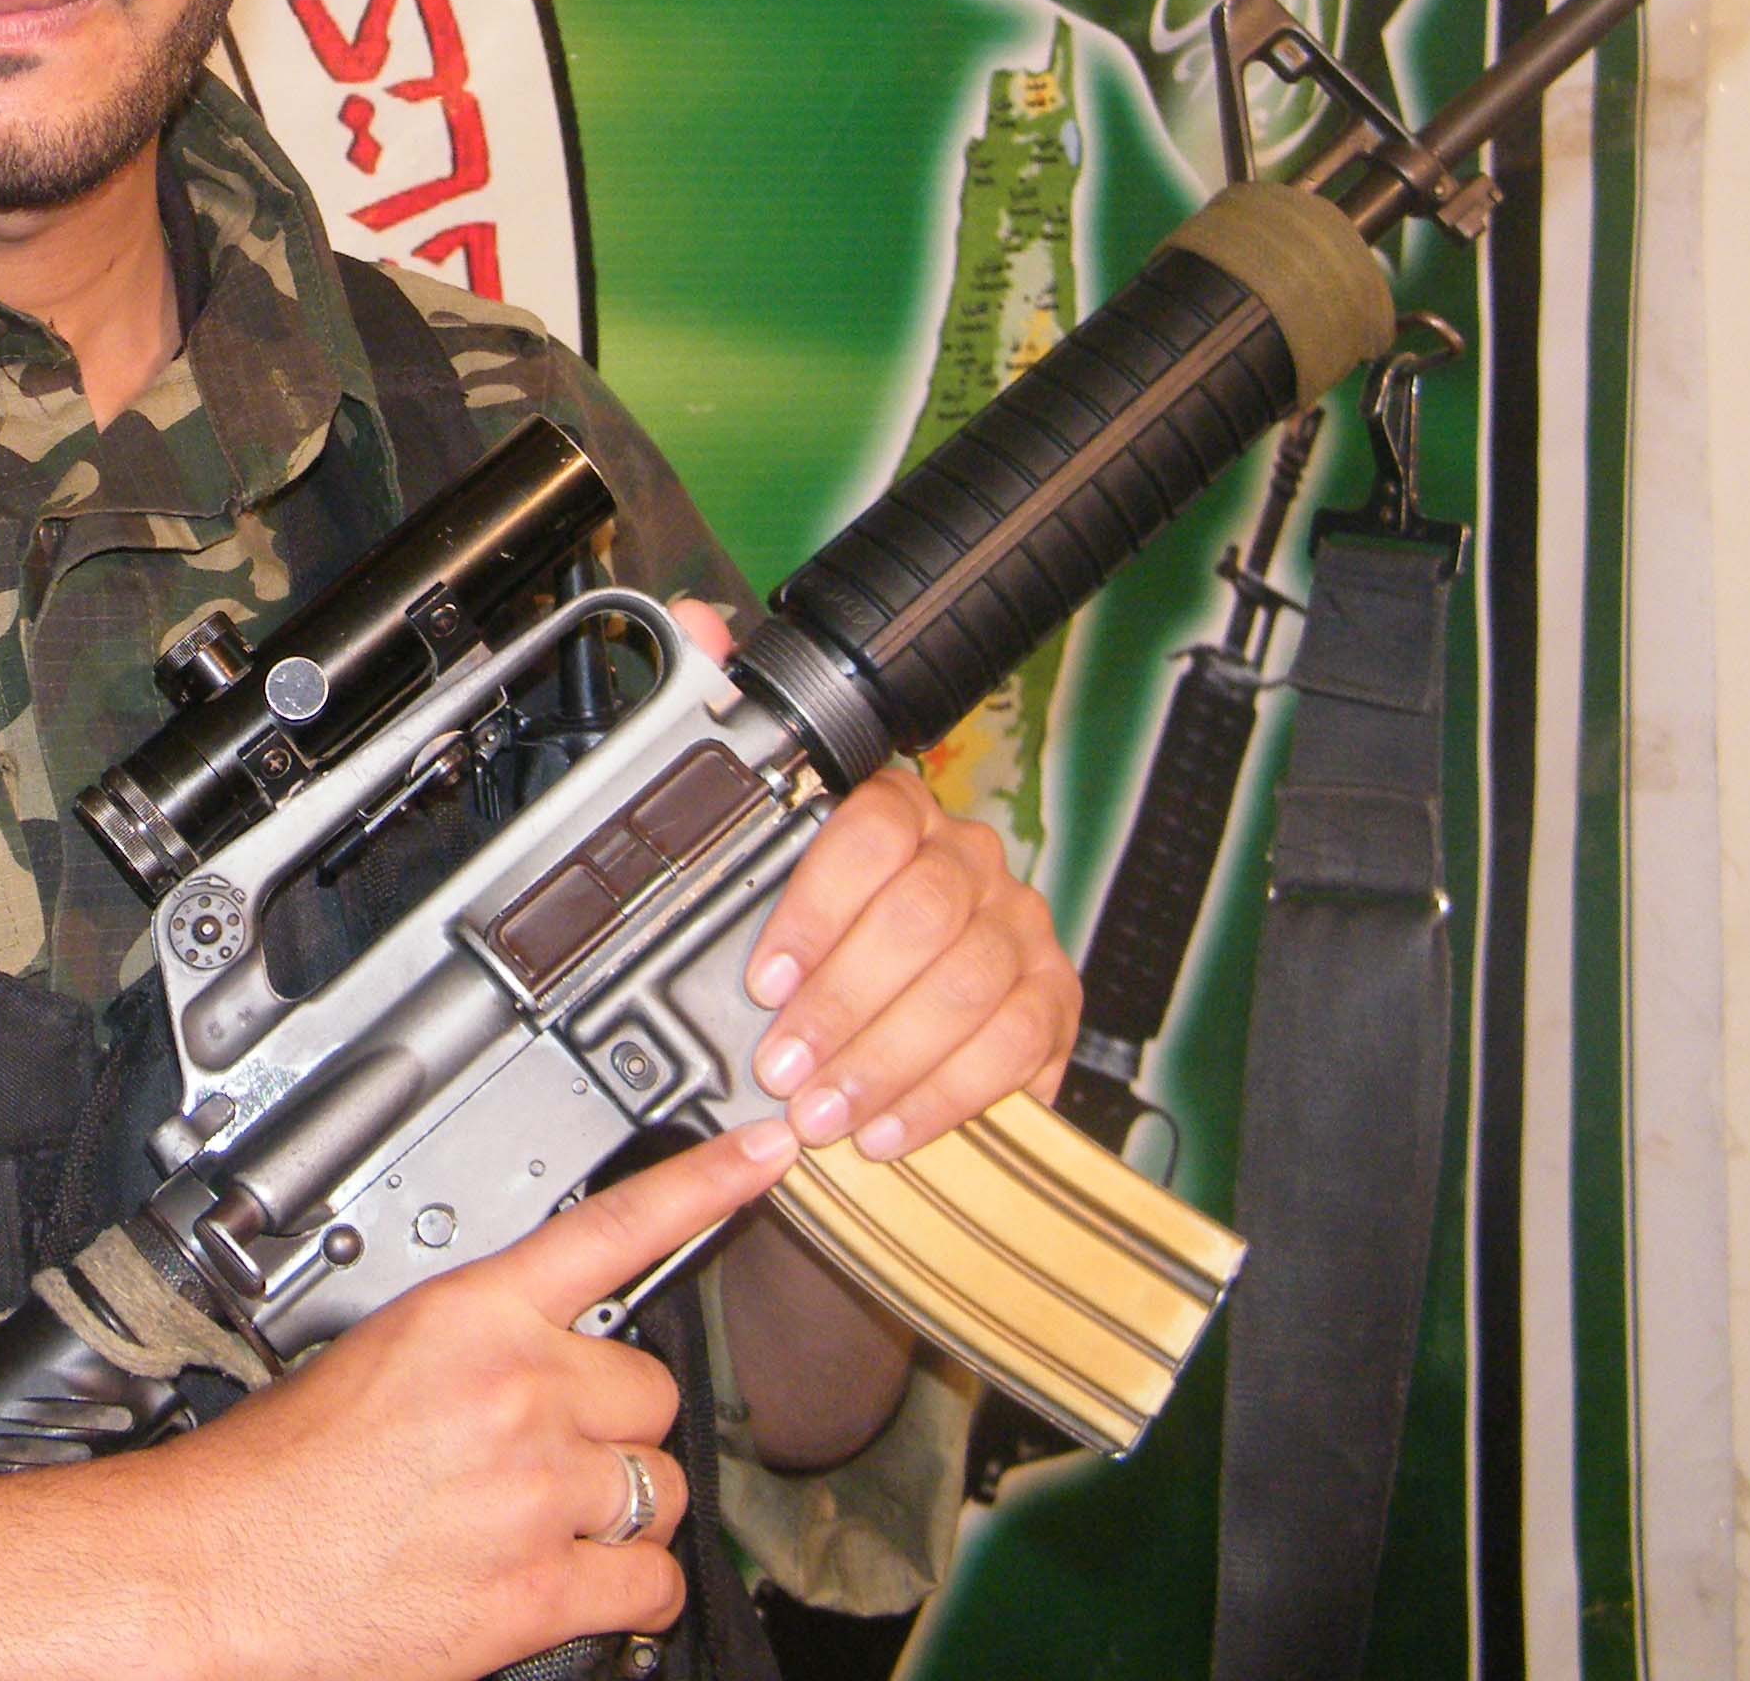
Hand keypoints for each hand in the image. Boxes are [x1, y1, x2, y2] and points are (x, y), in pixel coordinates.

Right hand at [153, 1120, 801, 1680]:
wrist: (219, 1566)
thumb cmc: (273, 1471)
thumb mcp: (366, 1353)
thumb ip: (470, 1340)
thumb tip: (533, 1352)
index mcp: (469, 1317)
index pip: (612, 1232)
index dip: (704, 1187)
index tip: (767, 1153)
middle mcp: (517, 1395)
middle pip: (653, 1390)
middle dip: (615, 1422)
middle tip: (553, 1447)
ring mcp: (538, 1494)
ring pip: (659, 1489)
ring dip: (621, 1507)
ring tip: (551, 1519)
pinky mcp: (540, 1591)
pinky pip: (653, 1585)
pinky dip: (629, 1591)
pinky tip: (575, 1583)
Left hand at [678, 594, 1077, 1163]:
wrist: (889, 1004)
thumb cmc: (812, 925)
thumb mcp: (745, 842)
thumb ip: (715, 733)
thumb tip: (698, 623)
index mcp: (894, 808)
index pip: (875, 828)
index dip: (817, 909)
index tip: (766, 979)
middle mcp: (966, 858)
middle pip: (924, 918)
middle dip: (846, 1006)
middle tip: (786, 1070)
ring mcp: (1017, 928)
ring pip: (971, 987)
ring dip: (889, 1061)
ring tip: (826, 1114)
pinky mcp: (1051, 999)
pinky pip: (1019, 1045)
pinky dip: (949, 1095)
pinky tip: (893, 1127)